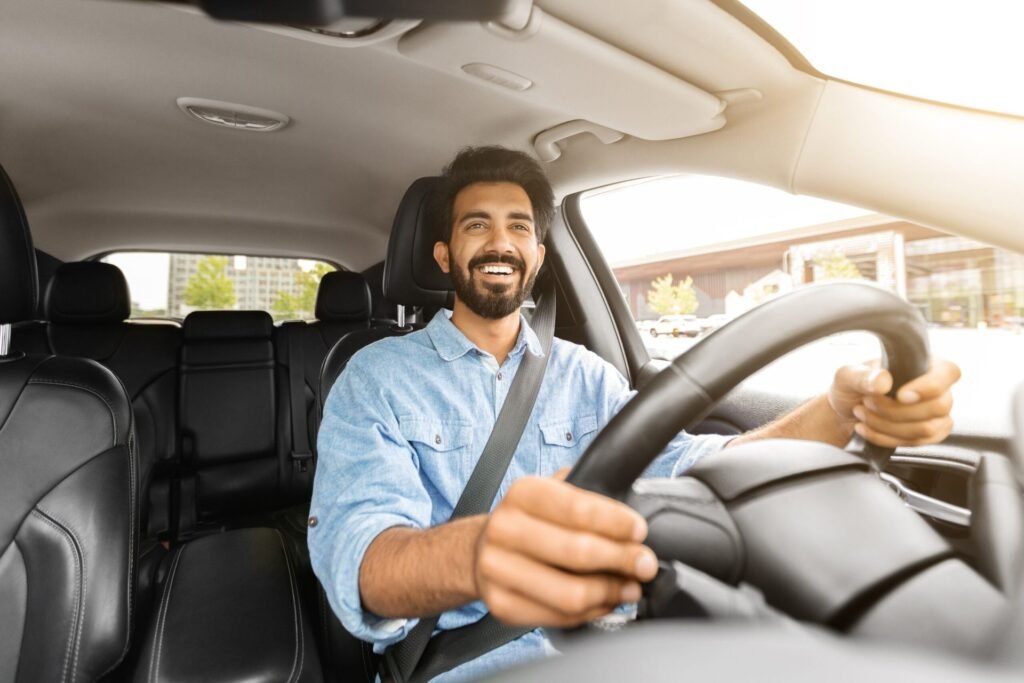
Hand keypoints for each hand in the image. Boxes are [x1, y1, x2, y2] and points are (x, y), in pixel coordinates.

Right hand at [474, 471, 658, 627]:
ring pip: (570, 593)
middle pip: (577, 552)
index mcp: (522, 493)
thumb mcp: (552, 492)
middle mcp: (504, 528)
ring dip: (610, 592)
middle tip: (645, 565)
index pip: (578, 508)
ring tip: (630, 588)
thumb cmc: (531, 521)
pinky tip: (604, 602)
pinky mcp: (501, 604)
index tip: (639, 532)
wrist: (482, 550)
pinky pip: (559, 617)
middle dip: (622, 560)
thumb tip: (635, 510)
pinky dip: (590, 612)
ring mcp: (498, 569)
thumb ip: (586, 494)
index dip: (617, 523)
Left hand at [828, 359, 960, 447]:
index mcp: (923, 364)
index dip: (931, 386)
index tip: (900, 395)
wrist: (844, 412)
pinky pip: (917, 443)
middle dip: (895, 410)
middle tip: (866, 402)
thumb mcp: (847, 376)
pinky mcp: (930, 434)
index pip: (949, 371)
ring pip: (927, 429)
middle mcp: (937, 388)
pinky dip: (886, 439)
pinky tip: (866, 429)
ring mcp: (937, 414)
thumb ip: (862, 376)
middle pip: (939, 406)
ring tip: (861, 414)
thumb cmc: (850, 388)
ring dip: (887, 425)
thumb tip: (884, 381)